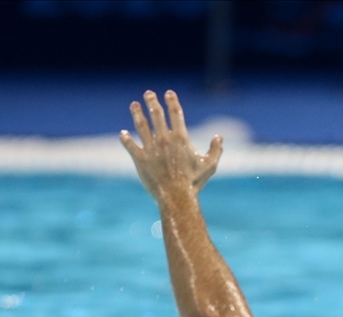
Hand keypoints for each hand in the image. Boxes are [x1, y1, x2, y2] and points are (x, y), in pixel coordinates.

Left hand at [119, 90, 222, 204]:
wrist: (176, 197)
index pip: (176, 113)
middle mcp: (164, 139)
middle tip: (148, 94)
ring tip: (134, 105)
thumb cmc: (194, 182)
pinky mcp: (140, 159)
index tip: (168, 93)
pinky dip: (126, 139)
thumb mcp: (210, 166)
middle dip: (152, 102)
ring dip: (137, 114)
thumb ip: (216, 150)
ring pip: (141, 126)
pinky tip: (123, 134)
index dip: (172, 101)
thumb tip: (219, 137)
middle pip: (156, 114)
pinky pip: (130, 146)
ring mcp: (150, 148)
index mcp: (180, 138)